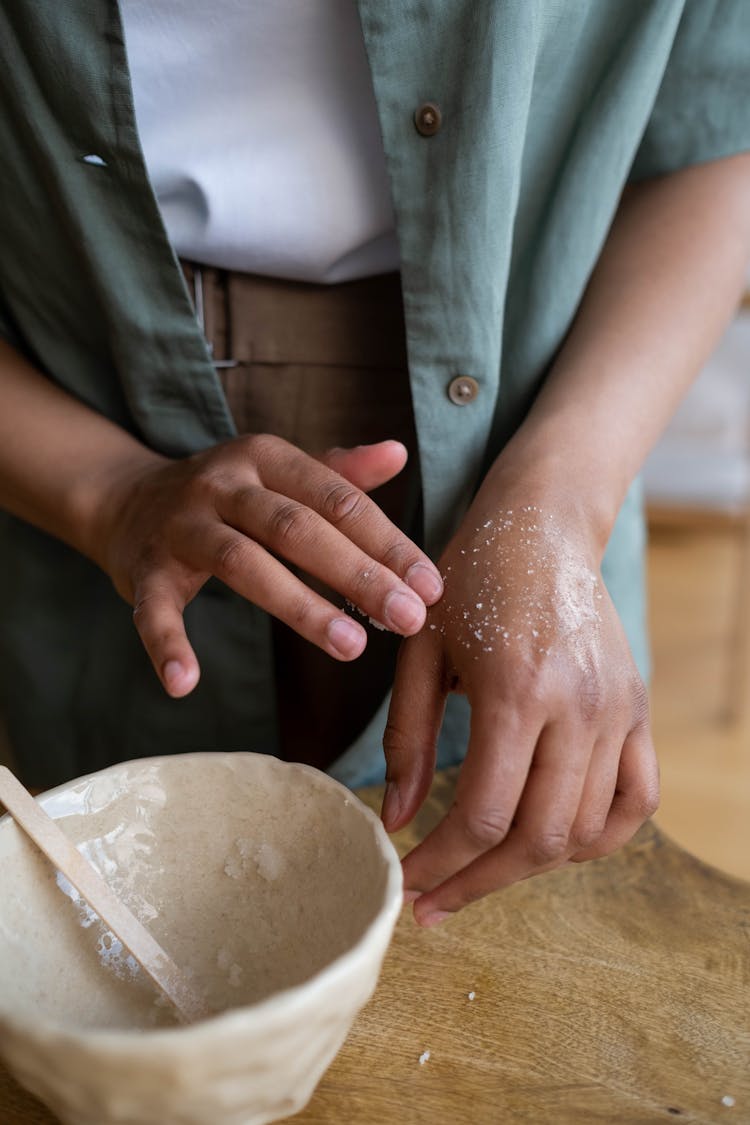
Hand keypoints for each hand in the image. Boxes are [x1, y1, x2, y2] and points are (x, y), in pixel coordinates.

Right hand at [91, 435, 442, 696]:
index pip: (337, 500)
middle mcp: (224, 485)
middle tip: (408, 619)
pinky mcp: (145, 570)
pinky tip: (186, 682)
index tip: (430, 586)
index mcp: (266, 459)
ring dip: (299, 607)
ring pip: (243, 563)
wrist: (127, 498)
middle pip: (298, 529)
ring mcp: (181, 527)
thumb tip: (398, 454)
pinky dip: (167, 646)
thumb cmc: (227, 493)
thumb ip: (338, 472)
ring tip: (350, 648)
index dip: (387, 542)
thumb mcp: (279, 471)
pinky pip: (154, 611)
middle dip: (358, 575)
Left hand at [381, 473, 657, 925]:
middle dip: (477, 884)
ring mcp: (618, 711)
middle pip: (538, 839)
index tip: (406, 883)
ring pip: (584, 831)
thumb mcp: (420, 650)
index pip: (484, 816)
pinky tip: (552, 846)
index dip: (440, 864)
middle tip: (433, 901)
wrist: (543, 525)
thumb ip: (408, 739)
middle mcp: (579, 708)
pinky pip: (636, 801)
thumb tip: (397, 820)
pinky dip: (598, 839)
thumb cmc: (469, 579)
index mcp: (518, 691)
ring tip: (479, 873)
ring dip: (528, 868)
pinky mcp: (638, 709)